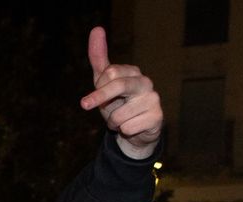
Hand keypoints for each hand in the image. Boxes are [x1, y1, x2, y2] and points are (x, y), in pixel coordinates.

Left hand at [81, 26, 163, 159]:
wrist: (134, 131)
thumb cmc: (117, 104)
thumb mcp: (103, 82)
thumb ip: (99, 58)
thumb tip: (97, 29)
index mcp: (133, 72)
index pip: (110, 73)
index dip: (98, 88)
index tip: (91, 98)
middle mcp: (146, 82)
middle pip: (118, 84)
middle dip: (100, 97)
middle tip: (84, 105)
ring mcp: (153, 99)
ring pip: (119, 114)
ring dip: (114, 121)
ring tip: (121, 120)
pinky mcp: (157, 117)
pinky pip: (128, 127)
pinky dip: (124, 131)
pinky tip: (132, 127)